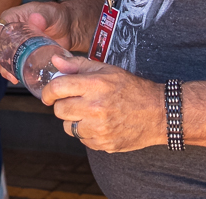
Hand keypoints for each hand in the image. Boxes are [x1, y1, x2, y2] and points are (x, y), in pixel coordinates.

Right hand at [0, 1, 74, 81]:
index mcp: (12, 18)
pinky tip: (18, 79)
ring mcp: (17, 44)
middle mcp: (11, 31)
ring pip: (4, 58)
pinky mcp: (24, 54)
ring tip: (14, 79)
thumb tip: (35, 20)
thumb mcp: (51, 14)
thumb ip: (44, 16)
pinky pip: (15, 63)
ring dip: (5, 70)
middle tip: (7, 74)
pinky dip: (14, 72)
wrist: (69, 28)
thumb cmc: (58, 16)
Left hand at [40, 55, 163, 152]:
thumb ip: (78, 65)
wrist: (158, 113)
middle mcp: (96, 108)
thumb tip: (55, 60)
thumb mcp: (107, 70)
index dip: (47, 92)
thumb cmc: (131, 88)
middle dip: (63, 105)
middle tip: (76, 101)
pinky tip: (100, 124)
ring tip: (90, 113)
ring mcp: (100, 129)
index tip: (47, 95)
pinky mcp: (103, 144)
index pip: (58, 88)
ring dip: (74, 120)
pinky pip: (82, 139)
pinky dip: (86, 132)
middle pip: (59, 110)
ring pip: (68, 127)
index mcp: (95, 85)